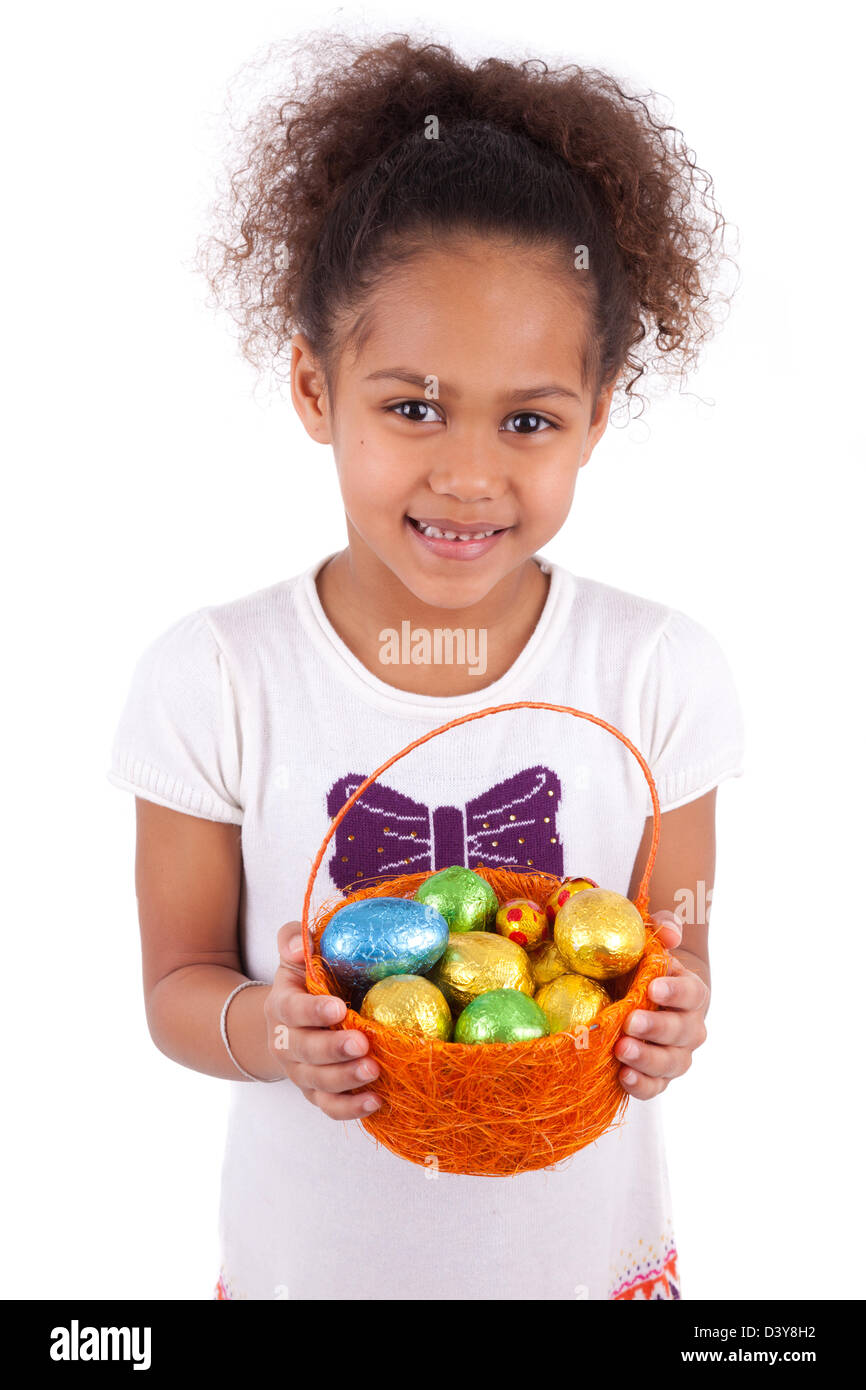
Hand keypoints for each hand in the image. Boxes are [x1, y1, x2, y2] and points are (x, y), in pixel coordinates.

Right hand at [263, 921, 382, 1119]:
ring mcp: (299, 1071)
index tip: (339, 1007)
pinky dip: (350, 1109)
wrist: (286, 1024)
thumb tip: (297, 945)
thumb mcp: (295, 956)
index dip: (313, 1010)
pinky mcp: (315, 1092)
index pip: (291, 1010)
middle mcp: (285, 1042)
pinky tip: (376, 1101)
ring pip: (317, 1082)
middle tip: (362, 1044)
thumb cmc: (303, 982)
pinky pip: (329, 1106)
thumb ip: (293, 939)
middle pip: (304, 1050)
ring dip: (345, 1080)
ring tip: (374, 1071)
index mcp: (281, 1006)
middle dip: (333, 1049)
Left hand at [614, 910, 708, 1099]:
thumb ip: (661, 930)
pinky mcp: (657, 1076)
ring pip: (672, 1063)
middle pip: (683, 1032)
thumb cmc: (646, 966)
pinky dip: (642, 1085)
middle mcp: (690, 1027)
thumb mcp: (651, 942)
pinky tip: (623, 1076)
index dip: (676, 992)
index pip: (692, 994)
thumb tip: (669, 932)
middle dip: (657, 1028)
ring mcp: (676, 1054)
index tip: (654, 988)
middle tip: (631, 1022)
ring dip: (648, 1059)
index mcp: (692, 993)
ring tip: (622, 1050)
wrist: (642, 998)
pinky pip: (655, 1087)